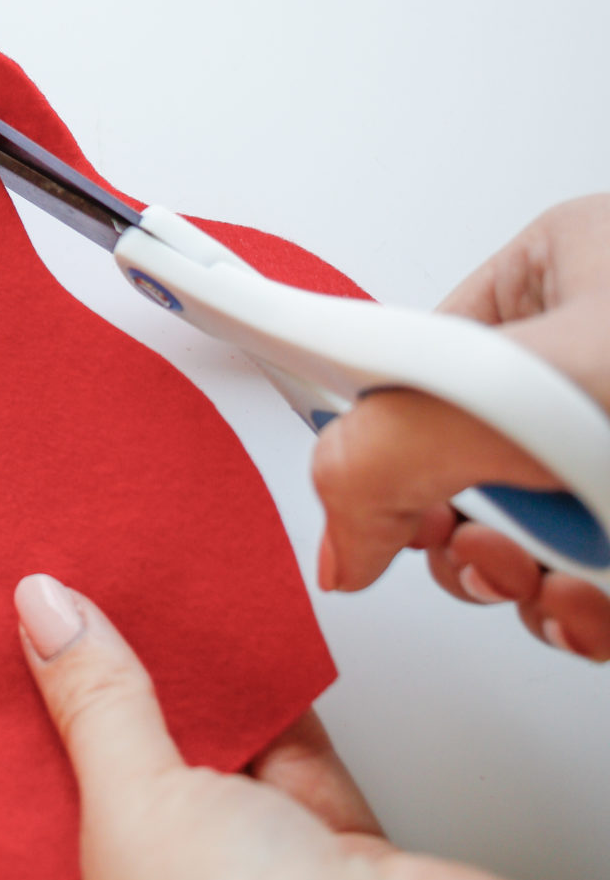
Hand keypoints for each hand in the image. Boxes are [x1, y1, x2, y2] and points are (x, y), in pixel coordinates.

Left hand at [0, 575, 605, 879]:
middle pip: (113, 799)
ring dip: (184, 694)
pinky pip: (287, 765)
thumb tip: (48, 618)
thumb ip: (94, 708)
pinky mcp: (334, 872)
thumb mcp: (132, 819)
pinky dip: (268, 701)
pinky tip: (232, 635)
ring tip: (138, 600)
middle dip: (99, 707)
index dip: (6, 758)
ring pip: (205, 774)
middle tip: (67, 607)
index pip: (15, 853)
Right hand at [312, 194, 609, 659]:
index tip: (300, 447)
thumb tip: (339, 536)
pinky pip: (580, 573)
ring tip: (559, 573)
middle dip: (461, 528)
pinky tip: (597, 604)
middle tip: (486, 536)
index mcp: (558, 267)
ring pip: (520, 529)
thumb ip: (393, 449)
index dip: (366, 419)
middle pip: (454, 455)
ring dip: (523, 582)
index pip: (406, 347)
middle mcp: (589, 348)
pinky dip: (579, 613)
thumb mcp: (527, 393)